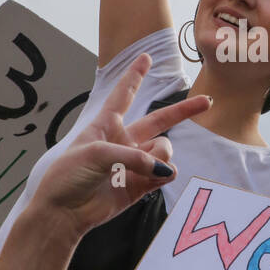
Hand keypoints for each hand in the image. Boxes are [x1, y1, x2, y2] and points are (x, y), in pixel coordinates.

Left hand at [33, 53, 210, 237]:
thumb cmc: (68, 176)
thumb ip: (133, 155)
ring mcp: (133, 163)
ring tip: (143, 169)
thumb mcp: (96, 152)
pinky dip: (165, 174)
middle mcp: (123, 141)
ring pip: (163, 150)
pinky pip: (164, 174)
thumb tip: (163, 170)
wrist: (63, 212)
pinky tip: (157, 178)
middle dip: (183, 111)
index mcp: (106, 125)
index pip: (123, 94)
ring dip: (160, 157)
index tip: (145, 57)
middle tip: (206, 102)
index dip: (135, 75)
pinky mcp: (140, 186)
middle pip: (159, 120)